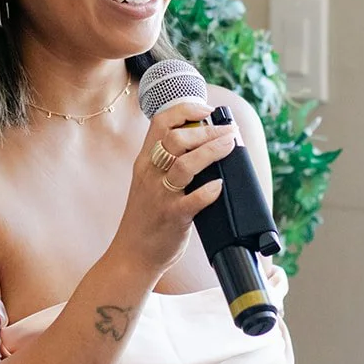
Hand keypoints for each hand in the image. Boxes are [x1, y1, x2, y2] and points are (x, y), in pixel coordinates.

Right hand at [111, 100, 235, 281]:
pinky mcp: (172, 218)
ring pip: (184, 165)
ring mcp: (161, 196)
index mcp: (145, 161)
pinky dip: (208, 191)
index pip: (161, 122)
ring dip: (211, 151)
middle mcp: (150, 174)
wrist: (132, 254)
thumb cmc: (147, 217)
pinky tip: (220, 186)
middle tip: (229, 131)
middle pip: (176, 139)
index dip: (186, 110)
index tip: (208, 110)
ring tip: (230, 145)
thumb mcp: (150, 181)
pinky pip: (192, 201)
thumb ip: (169, 161)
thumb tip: (205, 140)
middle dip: (206, 130)